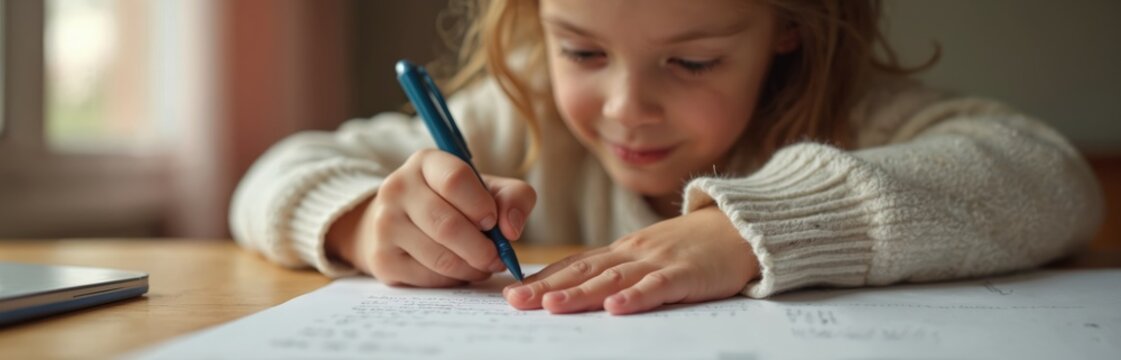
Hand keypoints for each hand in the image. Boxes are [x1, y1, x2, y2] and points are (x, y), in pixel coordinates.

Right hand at [326, 149, 535, 286]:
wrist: (400, 223)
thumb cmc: (455, 203)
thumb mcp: (488, 189)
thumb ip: (514, 198)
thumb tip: (511, 229)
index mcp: (426, 162)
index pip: (454, 180)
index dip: (482, 206)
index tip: (492, 222)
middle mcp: (397, 188)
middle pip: (448, 226)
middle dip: (482, 249)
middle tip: (498, 259)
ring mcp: (384, 224)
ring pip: (440, 257)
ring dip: (471, 268)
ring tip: (482, 265)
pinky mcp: (382, 259)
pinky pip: (428, 278)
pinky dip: (453, 280)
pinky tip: (460, 271)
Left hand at [503, 207, 757, 314]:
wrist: (740, 229)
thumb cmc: (692, 248)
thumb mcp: (649, 255)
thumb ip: (618, 270)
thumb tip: (578, 291)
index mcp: (622, 251)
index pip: (574, 264)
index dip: (543, 278)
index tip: (511, 292)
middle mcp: (633, 253)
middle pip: (583, 271)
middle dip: (547, 287)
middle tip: (514, 301)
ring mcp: (658, 262)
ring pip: (612, 278)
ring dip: (580, 293)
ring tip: (551, 306)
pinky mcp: (686, 274)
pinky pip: (658, 287)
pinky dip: (636, 297)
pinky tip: (616, 307)